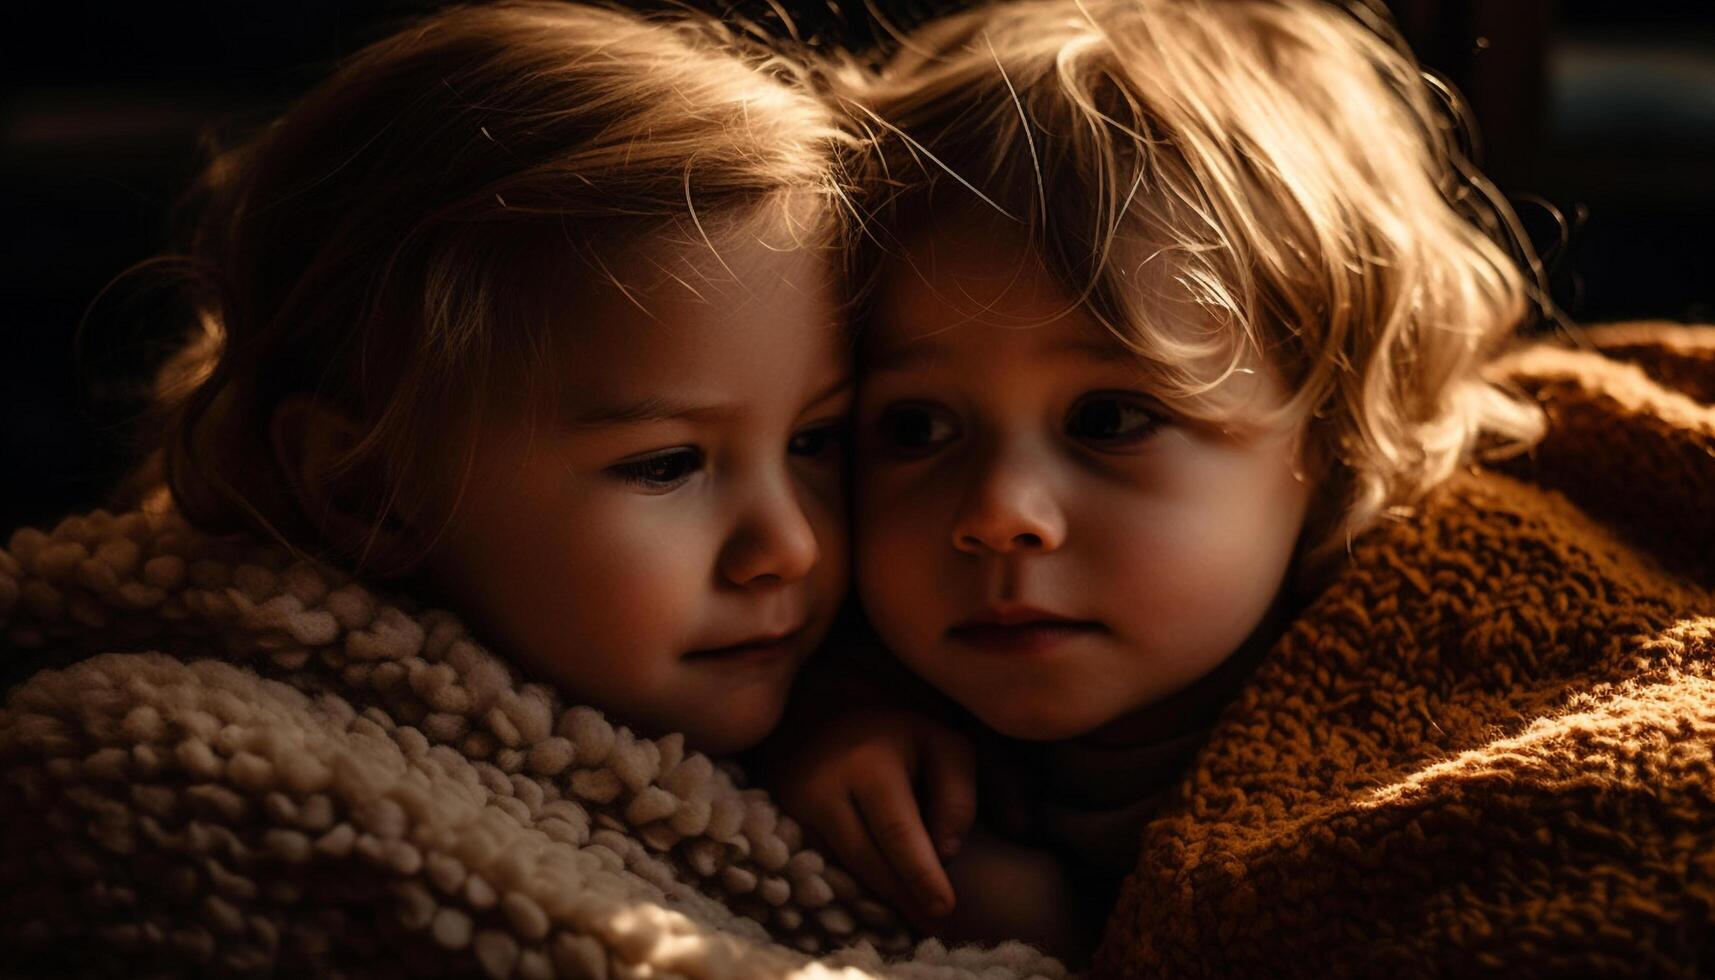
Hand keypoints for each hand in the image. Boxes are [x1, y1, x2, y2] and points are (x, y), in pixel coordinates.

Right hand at [771, 705, 977, 924]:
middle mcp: (823, 785)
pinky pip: (818, 862)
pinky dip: (848, 879)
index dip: (922, 876)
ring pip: (840, 866)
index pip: (898, 833)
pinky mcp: (779, 819)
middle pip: (866, 860)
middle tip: (932, 919)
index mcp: (869, 762)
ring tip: (910, 911)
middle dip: (903, 895)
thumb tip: (946, 853)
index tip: (946, 907)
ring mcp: (793, 804)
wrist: (821, 706)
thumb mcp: (942, 745)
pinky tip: (874, 891)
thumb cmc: (897, 731)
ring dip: (877, 894)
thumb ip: (959, 796)